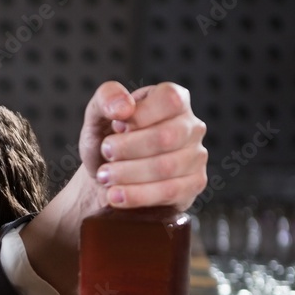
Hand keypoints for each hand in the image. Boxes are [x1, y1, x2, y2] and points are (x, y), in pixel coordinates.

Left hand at [78, 81, 207, 212]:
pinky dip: (136, 196)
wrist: (107, 178)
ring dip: (127, 174)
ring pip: (166, 167)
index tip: (115, 128)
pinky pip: (169, 192)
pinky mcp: (193, 185)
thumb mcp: (98, 115)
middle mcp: (191, 126)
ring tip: (104, 176)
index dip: (138, 116)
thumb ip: (106, 99)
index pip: (169, 99)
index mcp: (173, 100)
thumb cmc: (107, 141)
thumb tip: (124, 108)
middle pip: (166, 136)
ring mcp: (196, 156)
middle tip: (105, 153)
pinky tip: (115, 196)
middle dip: (127, 148)